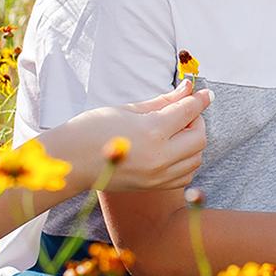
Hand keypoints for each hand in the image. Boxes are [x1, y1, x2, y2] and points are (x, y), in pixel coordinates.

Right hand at [54, 81, 210, 192]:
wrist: (70, 162)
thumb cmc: (92, 129)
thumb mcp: (128, 109)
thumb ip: (162, 102)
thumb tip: (187, 89)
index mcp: (152, 132)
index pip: (188, 112)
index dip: (200, 99)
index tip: (206, 92)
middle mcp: (160, 157)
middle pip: (199, 137)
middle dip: (196, 121)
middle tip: (183, 112)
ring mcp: (158, 176)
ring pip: (196, 158)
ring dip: (193, 142)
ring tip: (174, 132)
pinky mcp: (154, 187)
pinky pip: (185, 175)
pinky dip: (186, 161)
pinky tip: (171, 150)